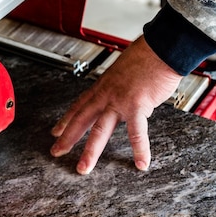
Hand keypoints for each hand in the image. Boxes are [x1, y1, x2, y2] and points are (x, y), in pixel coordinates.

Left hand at [50, 36, 181, 174]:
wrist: (160, 48)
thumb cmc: (147, 56)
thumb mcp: (124, 70)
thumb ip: (121, 86)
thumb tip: (125, 94)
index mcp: (103, 86)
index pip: (80, 105)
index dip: (66, 119)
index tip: (55, 131)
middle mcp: (107, 94)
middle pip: (82, 119)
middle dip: (67, 137)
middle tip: (56, 152)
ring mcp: (120, 101)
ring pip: (100, 130)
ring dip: (91, 151)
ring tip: (84, 168)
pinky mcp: (137, 106)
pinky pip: (137, 132)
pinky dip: (140, 149)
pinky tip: (141, 164)